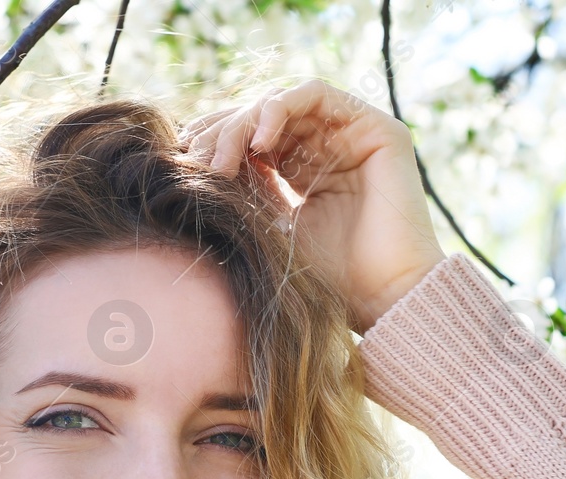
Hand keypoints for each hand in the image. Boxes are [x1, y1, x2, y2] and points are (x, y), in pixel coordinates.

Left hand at [183, 78, 446, 333]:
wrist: (382, 298)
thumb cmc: (329, 278)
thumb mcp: (271, 224)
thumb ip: (246, 186)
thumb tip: (198, 153)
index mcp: (302, 171)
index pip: (252, 137)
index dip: (216, 138)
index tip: (183, 159)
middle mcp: (327, 147)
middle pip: (264, 115)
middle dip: (224, 131)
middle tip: (198, 158)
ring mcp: (351, 134)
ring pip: (284, 102)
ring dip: (246, 121)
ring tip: (225, 157)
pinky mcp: (376, 128)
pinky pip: (316, 94)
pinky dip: (281, 107)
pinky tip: (261, 142)